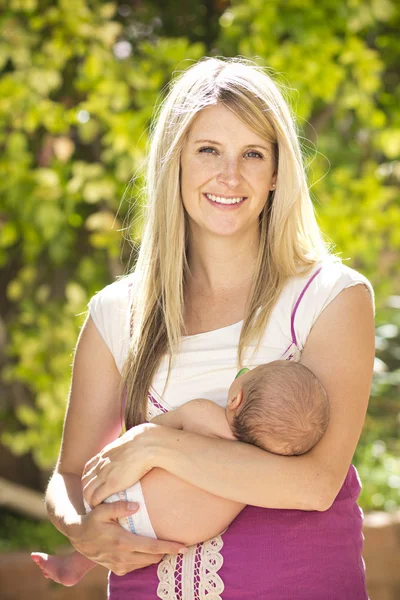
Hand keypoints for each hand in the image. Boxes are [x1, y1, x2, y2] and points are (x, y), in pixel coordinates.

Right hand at [69, 501, 186, 574]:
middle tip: (180, 544)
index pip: (152, 547)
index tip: (184, 546)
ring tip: (167, 546)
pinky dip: (146, 560)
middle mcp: (123, 557)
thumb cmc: (92, 519)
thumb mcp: (101, 509)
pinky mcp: (117, 569)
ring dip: (157, 556)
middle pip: (153, 558)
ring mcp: (120, 565)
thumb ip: (118, 506)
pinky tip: (149, 550)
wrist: (78, 536)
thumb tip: (137, 506)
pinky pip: (137, 566)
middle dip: (167, 552)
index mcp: (122, 542)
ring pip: (146, 564)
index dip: (169, 547)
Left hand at [82, 423, 155, 507]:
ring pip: (87, 491)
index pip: (88, 469)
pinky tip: (102, 507)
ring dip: (90, 500)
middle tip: (95, 499)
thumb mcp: (126, 442)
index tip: (95, 486)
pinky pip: (96, 498)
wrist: (146, 445)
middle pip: (85, 481)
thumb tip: (132, 448)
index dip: (89, 479)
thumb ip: (124, 448)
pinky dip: (96, 504)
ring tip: (98, 506)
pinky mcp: (111, 484)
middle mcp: (100, 464)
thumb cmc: (142, 441)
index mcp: (104, 454)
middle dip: (87, 491)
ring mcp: (104, 474)